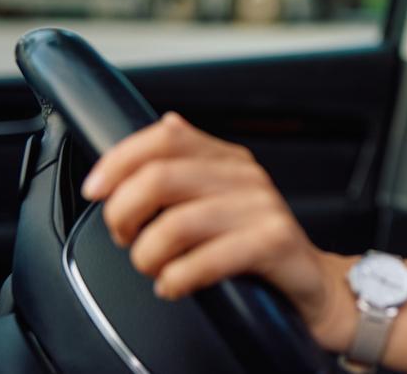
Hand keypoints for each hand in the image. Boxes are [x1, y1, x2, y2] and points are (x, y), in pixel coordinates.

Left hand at [81, 112, 359, 351]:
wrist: (310, 280)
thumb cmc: (256, 242)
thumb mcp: (222, 196)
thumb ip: (192, 161)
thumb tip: (166, 121)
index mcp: (228, 158)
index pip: (165, 137)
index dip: (119, 160)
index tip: (96, 190)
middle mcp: (246, 176)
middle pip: (161, 177)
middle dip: (124, 213)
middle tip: (125, 238)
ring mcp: (263, 207)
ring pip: (177, 223)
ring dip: (148, 255)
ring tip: (152, 268)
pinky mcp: (274, 241)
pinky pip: (207, 259)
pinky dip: (177, 278)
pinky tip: (173, 285)